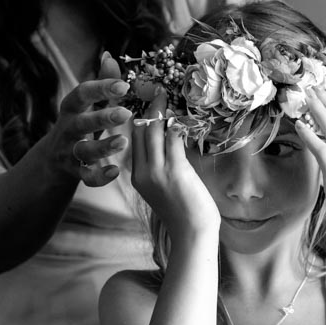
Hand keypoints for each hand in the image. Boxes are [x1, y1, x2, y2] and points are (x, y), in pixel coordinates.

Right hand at [50, 51, 131, 186]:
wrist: (52, 160)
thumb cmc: (79, 124)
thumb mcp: (86, 104)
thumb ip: (101, 83)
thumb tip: (109, 56)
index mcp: (72, 108)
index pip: (82, 93)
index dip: (101, 88)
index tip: (124, 85)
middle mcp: (67, 128)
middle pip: (82, 122)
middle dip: (102, 118)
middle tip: (126, 113)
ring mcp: (69, 151)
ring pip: (84, 150)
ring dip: (102, 147)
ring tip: (123, 142)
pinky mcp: (74, 172)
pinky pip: (85, 176)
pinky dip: (98, 176)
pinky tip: (114, 172)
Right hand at [129, 93, 219, 237]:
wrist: (191, 233)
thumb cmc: (183, 212)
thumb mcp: (164, 188)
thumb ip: (162, 166)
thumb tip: (173, 140)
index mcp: (137, 176)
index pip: (133, 139)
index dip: (140, 119)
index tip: (148, 103)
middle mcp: (142, 172)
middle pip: (140, 131)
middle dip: (148, 109)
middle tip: (157, 91)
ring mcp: (157, 171)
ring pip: (154, 131)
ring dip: (161, 111)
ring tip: (166, 97)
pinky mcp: (175, 171)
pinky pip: (173, 139)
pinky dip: (177, 125)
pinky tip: (181, 116)